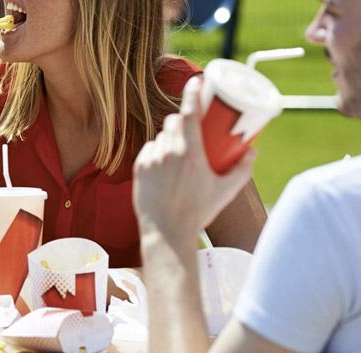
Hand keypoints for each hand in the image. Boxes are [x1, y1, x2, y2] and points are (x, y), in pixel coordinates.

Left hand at [133, 77, 254, 246]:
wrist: (166, 232)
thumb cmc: (197, 213)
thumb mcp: (225, 191)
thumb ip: (242, 170)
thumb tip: (253, 150)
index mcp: (190, 153)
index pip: (189, 113)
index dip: (192, 93)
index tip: (196, 81)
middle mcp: (168, 152)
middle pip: (174, 121)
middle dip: (184, 119)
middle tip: (194, 127)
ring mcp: (151, 159)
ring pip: (161, 135)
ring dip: (171, 136)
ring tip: (181, 151)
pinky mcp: (139, 168)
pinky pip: (149, 149)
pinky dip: (158, 151)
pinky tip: (165, 162)